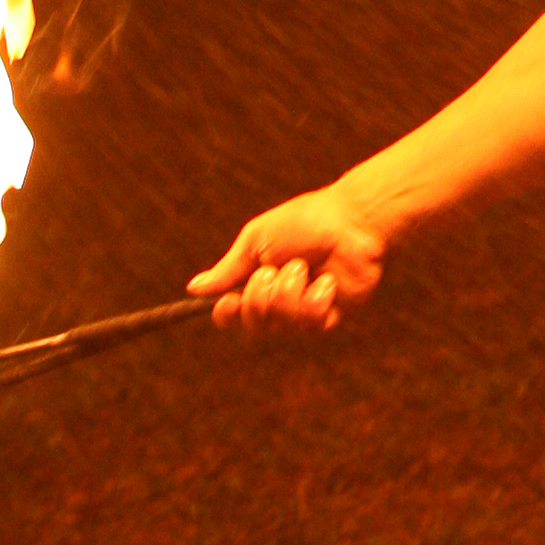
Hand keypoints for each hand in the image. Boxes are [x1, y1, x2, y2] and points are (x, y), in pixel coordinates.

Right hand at [187, 187, 386, 331]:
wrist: (350, 221)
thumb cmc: (304, 222)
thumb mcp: (258, 240)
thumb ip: (229, 268)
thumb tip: (194, 288)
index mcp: (256, 282)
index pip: (230, 314)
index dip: (227, 314)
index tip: (230, 300)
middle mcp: (277, 302)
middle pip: (252, 323)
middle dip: (261, 295)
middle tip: (275, 269)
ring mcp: (303, 312)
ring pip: (281, 323)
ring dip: (291, 290)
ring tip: (307, 266)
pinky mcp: (328, 317)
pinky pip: (310, 323)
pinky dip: (316, 298)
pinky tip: (329, 281)